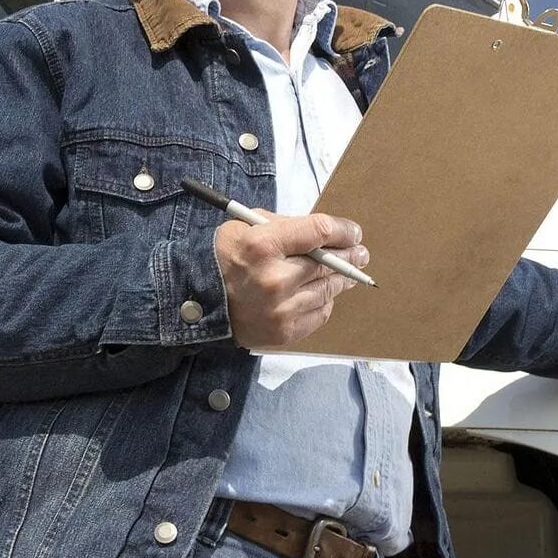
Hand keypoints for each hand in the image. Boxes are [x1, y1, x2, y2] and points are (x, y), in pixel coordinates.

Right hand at [213, 211, 368, 351]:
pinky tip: (320, 294)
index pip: (320, 231)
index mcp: (262, 244)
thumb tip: (325, 234)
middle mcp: (275, 278)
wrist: (198, 301)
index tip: (353, 233)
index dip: (344, 231)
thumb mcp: (246, 226)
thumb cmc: (223, 258)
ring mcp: (281, 308)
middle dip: (349, 256)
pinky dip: (323, 301)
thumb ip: (285, 226)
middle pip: (329, 263)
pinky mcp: (285, 331)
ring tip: (344, 274)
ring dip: (339, 280)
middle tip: (360, 253)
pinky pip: (320, 313)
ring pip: (328, 289)